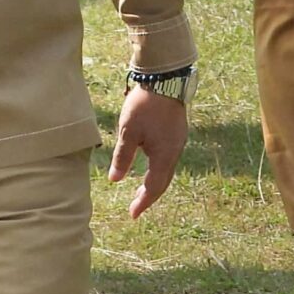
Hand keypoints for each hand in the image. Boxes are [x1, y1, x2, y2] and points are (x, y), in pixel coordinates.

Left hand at [108, 85, 186, 217]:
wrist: (165, 79)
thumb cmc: (145, 105)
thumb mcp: (128, 131)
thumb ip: (122, 157)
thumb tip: (115, 180)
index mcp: (164, 156)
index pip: (153, 187)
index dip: (143, 202)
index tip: (133, 214)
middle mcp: (175, 152)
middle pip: (163, 181)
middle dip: (149, 195)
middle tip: (136, 206)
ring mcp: (178, 142)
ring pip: (167, 170)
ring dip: (154, 182)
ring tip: (141, 189)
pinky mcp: (176, 133)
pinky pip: (168, 158)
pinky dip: (158, 169)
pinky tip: (150, 164)